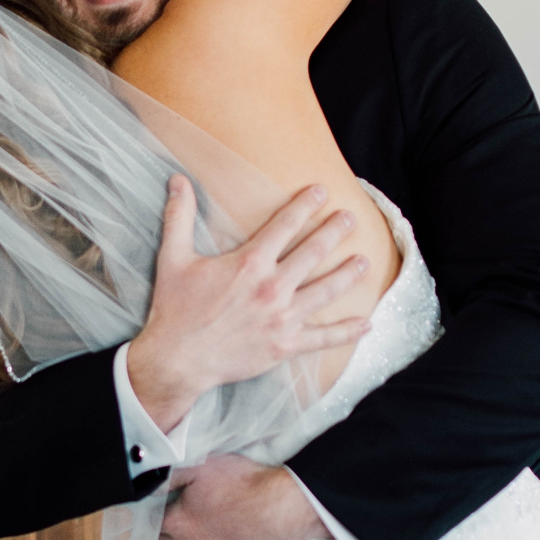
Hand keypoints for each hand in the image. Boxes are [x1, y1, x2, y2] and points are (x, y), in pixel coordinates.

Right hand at [127, 176, 369, 431]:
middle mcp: (272, 287)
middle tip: (350, 218)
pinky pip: (323, 338)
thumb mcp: (173, 258)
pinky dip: (346, 332)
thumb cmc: (175, 309)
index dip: (305, 205)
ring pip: (326, 290)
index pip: (285, 225)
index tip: (321, 191)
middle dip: (334, 231)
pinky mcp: (285, 345)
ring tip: (364, 261)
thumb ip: (179, 216)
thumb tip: (177, 179)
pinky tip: (366, 324)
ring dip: (348, 274)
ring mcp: (282, 317)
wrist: (177, 359)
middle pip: (313, 252)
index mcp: (250, 263)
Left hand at [158, 456, 328, 539]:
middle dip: (170, 533)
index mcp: (178, 521)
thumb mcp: (204, 467)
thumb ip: (172, 477)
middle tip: (183, 522)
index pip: (155, 522)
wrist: (283, 508)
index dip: (163, 513)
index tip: (170, 509)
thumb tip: (151, 485)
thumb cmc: (246, 485)